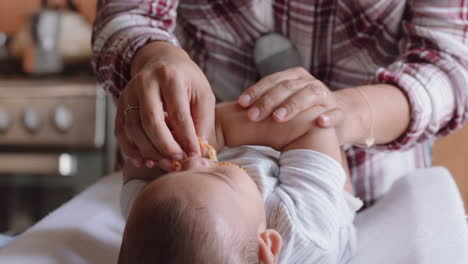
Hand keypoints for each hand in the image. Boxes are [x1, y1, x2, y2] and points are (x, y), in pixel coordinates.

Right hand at [115, 41, 215, 169]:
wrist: (161, 61)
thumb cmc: (187, 81)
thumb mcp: (203, 94)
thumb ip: (202, 120)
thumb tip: (198, 150)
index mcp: (170, 77)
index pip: (178, 113)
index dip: (187, 138)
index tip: (195, 155)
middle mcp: (145, 83)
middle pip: (151, 121)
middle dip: (165, 146)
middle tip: (178, 161)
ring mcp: (129, 93)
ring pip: (133, 129)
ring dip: (148, 151)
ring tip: (165, 164)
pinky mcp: (120, 104)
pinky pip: (121, 130)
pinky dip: (130, 149)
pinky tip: (144, 161)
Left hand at [238, 67, 342, 126]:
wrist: (336, 119)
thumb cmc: (299, 114)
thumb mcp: (283, 104)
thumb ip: (265, 104)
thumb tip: (232, 110)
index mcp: (293, 77)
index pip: (272, 81)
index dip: (256, 91)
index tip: (241, 104)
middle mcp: (309, 83)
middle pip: (287, 88)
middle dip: (268, 102)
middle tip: (253, 116)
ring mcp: (325, 97)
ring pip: (309, 96)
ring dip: (293, 106)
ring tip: (278, 118)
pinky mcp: (339, 112)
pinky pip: (335, 113)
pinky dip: (328, 117)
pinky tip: (319, 122)